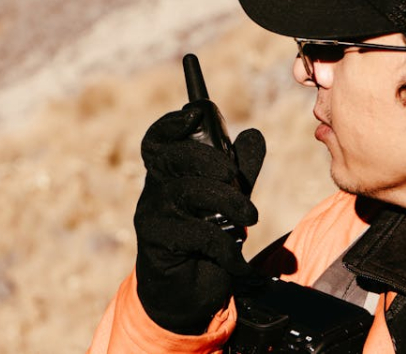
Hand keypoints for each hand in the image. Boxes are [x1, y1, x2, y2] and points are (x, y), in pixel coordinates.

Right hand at [134, 107, 265, 334]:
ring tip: (250, 217)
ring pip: (187, 191)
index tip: (195, 113)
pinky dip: (225, 246)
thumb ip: (239, 170)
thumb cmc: (204, 242)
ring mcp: (152, 216)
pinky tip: (237, 260)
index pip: (158, 141)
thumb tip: (253, 134)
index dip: (171, 123)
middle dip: (208, 159)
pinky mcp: (157, 244)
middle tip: (234, 176)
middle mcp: (155, 191)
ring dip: (227, 200)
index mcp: (169, 176)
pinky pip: (196, 232)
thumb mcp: (227, 200)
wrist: (185, 294)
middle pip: (172, 157)